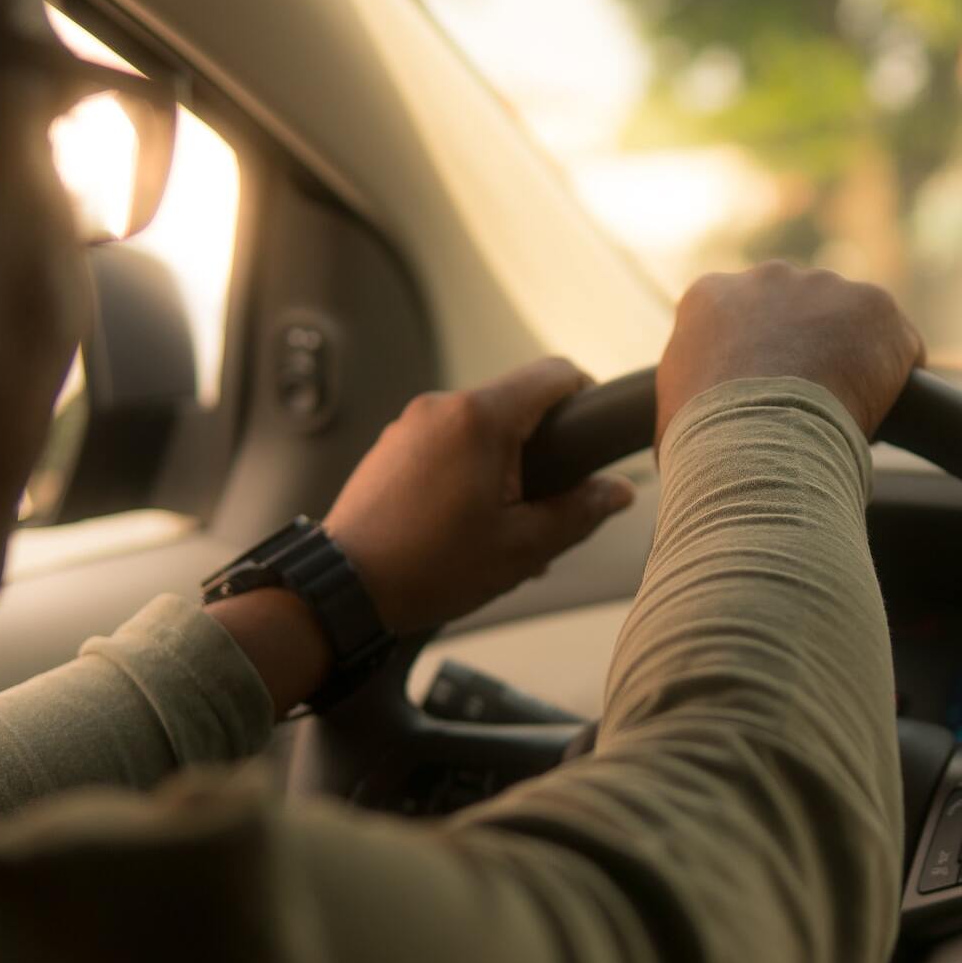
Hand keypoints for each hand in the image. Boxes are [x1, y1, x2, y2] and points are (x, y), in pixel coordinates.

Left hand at [324, 358, 635, 633]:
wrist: (343, 588)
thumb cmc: (432, 567)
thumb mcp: (523, 547)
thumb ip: (580, 511)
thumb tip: (618, 491)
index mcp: (481, 419)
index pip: (555, 374)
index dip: (586, 396)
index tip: (593, 435)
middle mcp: (443, 406)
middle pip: (516, 402)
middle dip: (542, 448)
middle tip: (547, 504)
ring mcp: (411, 423)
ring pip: (480, 427)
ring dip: (503, 464)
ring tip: (502, 527)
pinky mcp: (391, 446)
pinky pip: (447, 443)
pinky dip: (468, 471)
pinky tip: (465, 525)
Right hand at [656, 262, 925, 446]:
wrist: (756, 443)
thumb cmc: (705, 444)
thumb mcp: (672, 415)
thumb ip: (689, 399)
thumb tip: (691, 431)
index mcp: (710, 296)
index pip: (743, 320)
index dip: (761, 362)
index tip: (769, 398)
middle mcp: (766, 277)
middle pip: (799, 311)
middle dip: (808, 350)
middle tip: (809, 406)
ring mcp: (824, 286)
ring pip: (850, 323)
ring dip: (852, 360)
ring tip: (844, 415)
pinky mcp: (875, 305)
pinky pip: (897, 343)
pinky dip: (896, 378)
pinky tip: (882, 413)